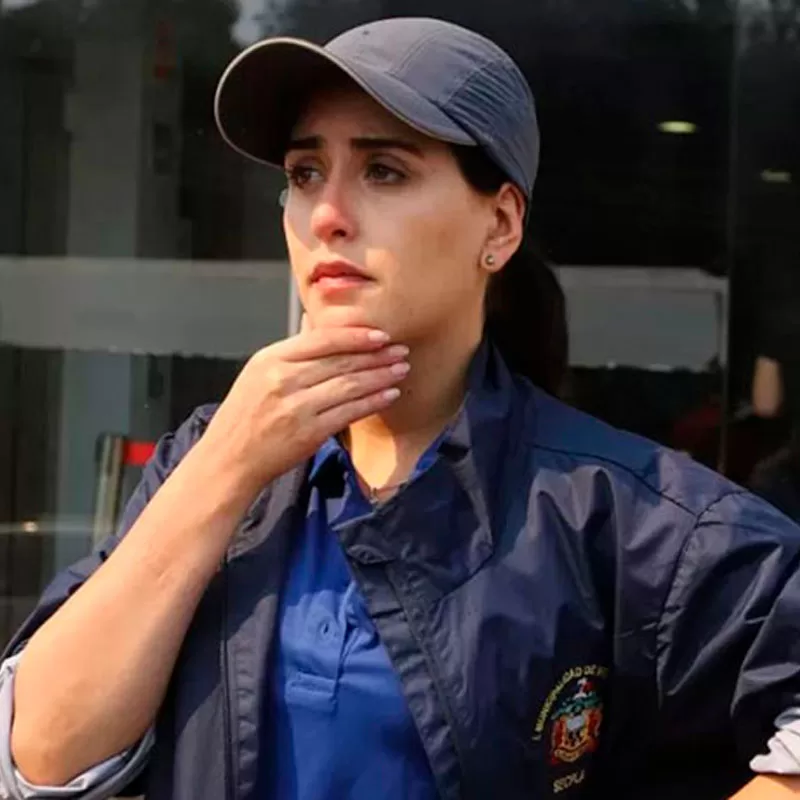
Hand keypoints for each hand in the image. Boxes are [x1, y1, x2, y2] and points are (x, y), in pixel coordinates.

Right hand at [201, 326, 408, 489]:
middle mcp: (282, 379)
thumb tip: (313, 320)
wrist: (229, 458)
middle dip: (376, 355)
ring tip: (401, 370)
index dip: (356, 336)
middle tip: (401, 350)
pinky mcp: (309, 432)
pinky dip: (373, 401)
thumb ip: (291, 350)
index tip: (381, 335)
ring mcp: (296, 407)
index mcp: (271, 359)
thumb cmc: (245, 415)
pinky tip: (390, 394)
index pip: (322, 339)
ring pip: (349, 385)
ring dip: (381, 376)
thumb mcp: (258, 372)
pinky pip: (349, 412)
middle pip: (341, 361)